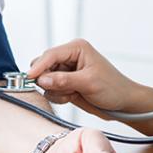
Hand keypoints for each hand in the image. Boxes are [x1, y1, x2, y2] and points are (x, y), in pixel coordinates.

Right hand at [28, 39, 142, 117]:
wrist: (123, 103)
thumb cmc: (113, 88)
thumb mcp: (88, 83)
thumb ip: (64, 80)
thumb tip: (42, 79)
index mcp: (76, 48)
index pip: (50, 54)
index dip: (39, 67)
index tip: (29, 79)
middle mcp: (69, 57)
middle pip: (43, 66)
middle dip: (49, 81)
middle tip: (63, 89)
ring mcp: (66, 71)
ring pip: (44, 80)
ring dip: (56, 91)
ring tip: (73, 94)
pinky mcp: (65, 84)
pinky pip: (50, 91)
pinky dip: (58, 97)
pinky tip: (72, 97)